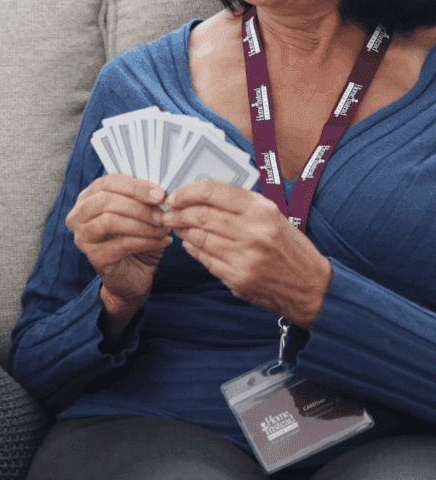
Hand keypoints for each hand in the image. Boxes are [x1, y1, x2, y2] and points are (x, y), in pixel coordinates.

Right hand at [66, 174, 172, 333]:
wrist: (132, 277)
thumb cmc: (135, 240)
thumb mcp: (137, 214)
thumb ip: (142, 199)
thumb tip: (161, 190)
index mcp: (87, 198)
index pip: (106, 183)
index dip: (135, 186)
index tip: (160, 194)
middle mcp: (78, 216)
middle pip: (105, 200)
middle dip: (138, 205)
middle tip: (163, 213)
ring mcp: (83, 238)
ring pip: (110, 221)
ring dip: (142, 224)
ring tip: (164, 228)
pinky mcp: (94, 257)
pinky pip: (122, 244)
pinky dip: (147, 241)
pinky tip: (163, 242)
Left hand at [163, 181, 333, 327]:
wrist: (312, 287)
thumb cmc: (289, 246)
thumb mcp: (272, 216)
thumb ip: (240, 204)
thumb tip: (199, 196)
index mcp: (262, 210)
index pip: (213, 192)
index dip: (187, 192)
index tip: (174, 195)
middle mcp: (253, 232)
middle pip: (200, 215)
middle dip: (177, 213)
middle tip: (168, 213)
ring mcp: (244, 257)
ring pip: (198, 238)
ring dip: (182, 231)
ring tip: (176, 226)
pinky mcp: (238, 278)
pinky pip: (205, 259)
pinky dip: (193, 249)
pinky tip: (190, 244)